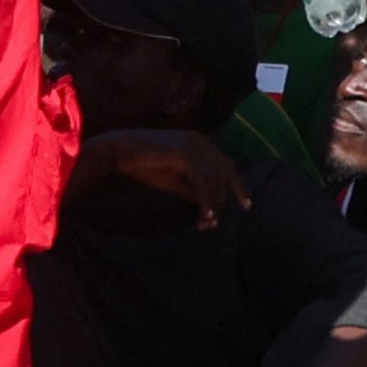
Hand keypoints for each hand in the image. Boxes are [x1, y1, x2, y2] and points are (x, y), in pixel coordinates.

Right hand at [78, 130, 251, 227]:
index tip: (247, 205)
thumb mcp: (174, 180)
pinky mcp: (183, 153)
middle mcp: (201, 142)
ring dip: (212, 204)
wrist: (119, 151)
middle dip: (221, 200)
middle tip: (212, 223)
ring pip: (213, 179)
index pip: (226, 165)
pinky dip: (205, 200)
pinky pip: (201, 181)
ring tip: (206, 224)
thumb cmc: (143, 164)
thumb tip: (209, 204)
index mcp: (200, 144)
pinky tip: (205, 215)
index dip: (238, 186)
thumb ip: (193, 188)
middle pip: (222, 174)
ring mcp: (193, 145)